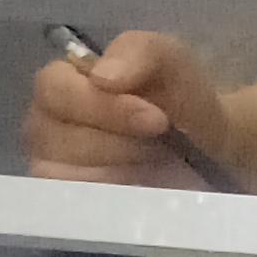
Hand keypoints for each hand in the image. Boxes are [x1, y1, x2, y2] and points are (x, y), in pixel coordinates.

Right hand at [22, 31, 237, 186]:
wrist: (210, 147)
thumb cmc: (181, 99)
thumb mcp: (172, 61)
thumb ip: (140, 52)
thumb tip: (102, 78)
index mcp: (63, 82)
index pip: (52, 89)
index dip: (100, 105)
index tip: (156, 119)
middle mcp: (46, 124)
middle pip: (52, 134)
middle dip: (117, 141)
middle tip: (158, 143)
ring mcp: (51, 167)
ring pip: (61, 173)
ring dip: (118, 170)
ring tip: (152, 163)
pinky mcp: (67, 204)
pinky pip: (71, 204)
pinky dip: (111, 197)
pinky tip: (139, 187)